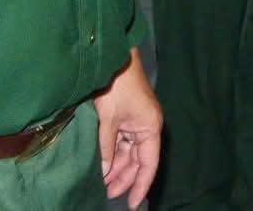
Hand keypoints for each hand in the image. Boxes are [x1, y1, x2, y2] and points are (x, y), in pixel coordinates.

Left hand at [93, 48, 161, 207]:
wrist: (113, 57)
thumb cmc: (116, 87)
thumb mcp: (110, 120)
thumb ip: (107, 148)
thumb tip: (104, 171)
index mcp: (150, 127)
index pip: (149, 164)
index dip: (141, 185)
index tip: (133, 203)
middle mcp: (146, 126)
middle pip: (138, 160)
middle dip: (125, 177)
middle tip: (108, 194)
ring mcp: (136, 121)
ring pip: (129, 152)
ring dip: (117, 167)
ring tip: (103, 183)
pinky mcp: (126, 116)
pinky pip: (122, 142)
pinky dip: (113, 154)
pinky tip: (103, 164)